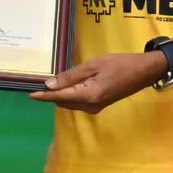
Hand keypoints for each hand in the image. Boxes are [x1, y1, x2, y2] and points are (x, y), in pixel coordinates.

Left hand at [30, 51, 164, 112]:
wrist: (142, 72)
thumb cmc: (119, 64)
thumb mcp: (93, 65)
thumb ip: (71, 76)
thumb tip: (50, 85)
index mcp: (88, 96)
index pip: (59, 97)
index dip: (43, 96)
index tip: (30, 94)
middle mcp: (89, 106)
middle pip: (63, 102)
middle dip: (51, 94)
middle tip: (39, 82)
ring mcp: (94, 108)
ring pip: (70, 103)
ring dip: (60, 94)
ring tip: (51, 82)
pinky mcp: (98, 105)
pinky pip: (78, 102)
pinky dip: (70, 94)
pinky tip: (67, 84)